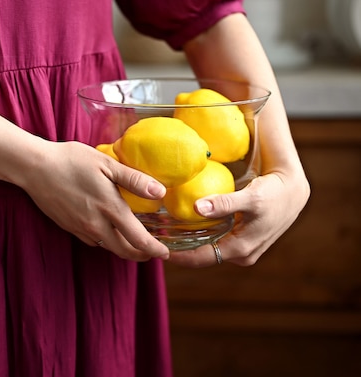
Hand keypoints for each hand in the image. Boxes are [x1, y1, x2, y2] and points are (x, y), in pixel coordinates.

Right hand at [22, 141, 169, 260]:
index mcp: (110, 208)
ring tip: (134, 243)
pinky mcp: (69, 227)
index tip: (165, 252)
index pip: (138, 239)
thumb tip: (160, 192)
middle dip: (142, 255)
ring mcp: (81, 228)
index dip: (155, 249)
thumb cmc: (71, 160)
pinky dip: (105, 241)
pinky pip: (92, 241)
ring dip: (124, 249)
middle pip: (124, 251)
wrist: (35, 168)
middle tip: (153, 252)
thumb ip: (134, 180)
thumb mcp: (106, 164)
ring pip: (108, 247)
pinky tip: (107, 231)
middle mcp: (96, 224)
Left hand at [168, 169, 309, 267]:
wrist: (294, 192)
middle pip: (203, 257)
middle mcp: (241, 255)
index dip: (179, 256)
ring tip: (165, 233)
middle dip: (180, 250)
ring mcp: (242, 250)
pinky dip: (200, 236)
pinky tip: (183, 226)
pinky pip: (216, 242)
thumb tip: (197, 208)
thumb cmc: (274, 194)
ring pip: (209, 249)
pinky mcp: (242, 241)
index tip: (158, 248)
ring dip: (189, 244)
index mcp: (241, 250)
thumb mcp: (251, 197)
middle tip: (156, 238)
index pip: (202, 259)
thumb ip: (224, 203)